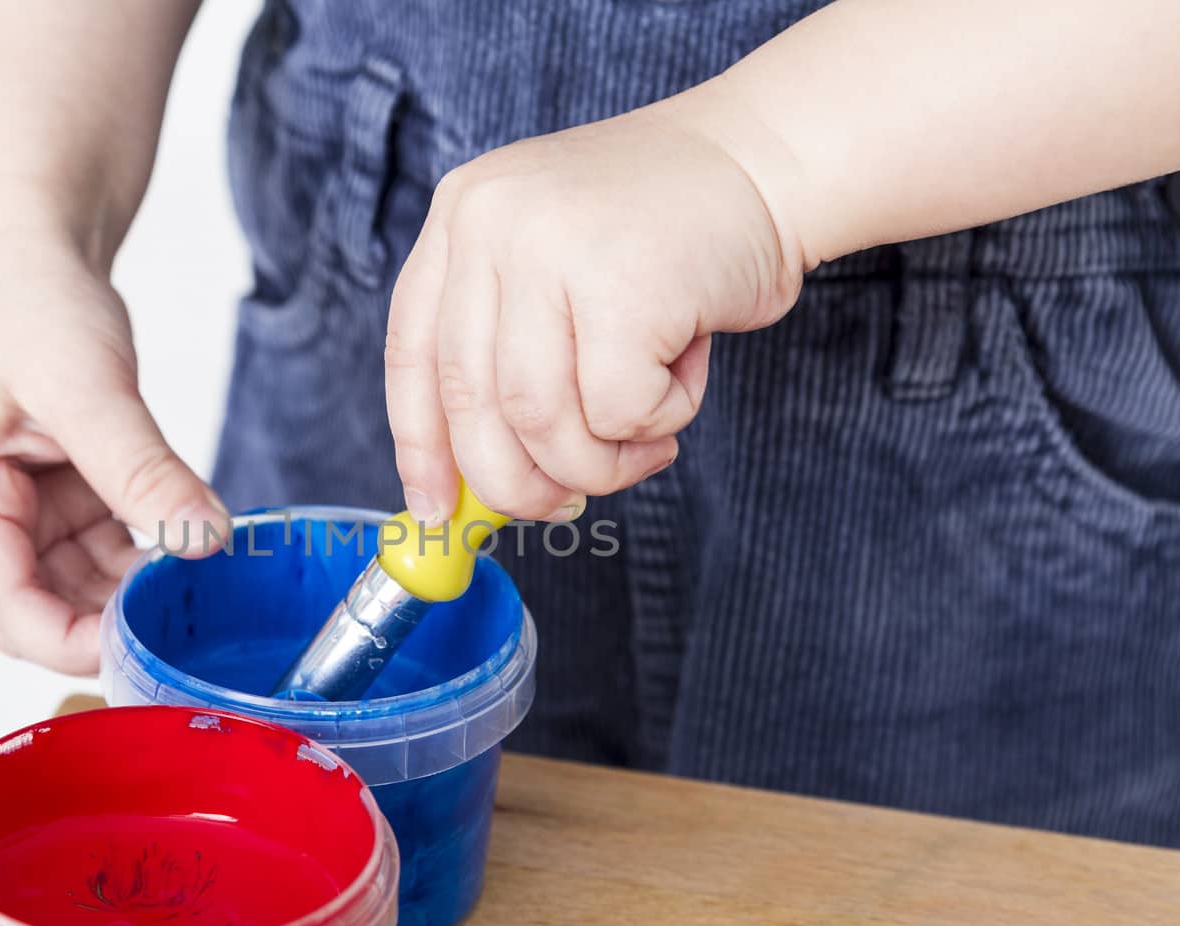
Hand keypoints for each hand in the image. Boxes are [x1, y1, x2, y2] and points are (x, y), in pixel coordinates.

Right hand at [0, 232, 226, 673]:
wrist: (33, 248)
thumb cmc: (31, 301)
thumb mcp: (88, 385)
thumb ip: (142, 468)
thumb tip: (206, 538)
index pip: (5, 608)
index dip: (76, 642)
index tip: (151, 652)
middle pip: (38, 612)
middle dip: (110, 623)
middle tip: (192, 629)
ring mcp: (13, 513)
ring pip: (77, 590)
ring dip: (133, 592)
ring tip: (202, 582)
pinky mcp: (52, 501)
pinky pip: (100, 554)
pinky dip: (143, 557)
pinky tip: (190, 547)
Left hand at [385, 95, 804, 521]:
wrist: (768, 161)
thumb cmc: (665, 239)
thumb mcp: (554, 269)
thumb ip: (505, 353)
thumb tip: (470, 486)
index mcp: (460, 217)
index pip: (412, 354)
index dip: (422, 446)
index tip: (438, 510)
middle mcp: (489, 222)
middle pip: (472, 403)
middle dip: (519, 481)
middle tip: (564, 502)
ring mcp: (550, 246)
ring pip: (541, 421)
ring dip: (600, 461)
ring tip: (647, 441)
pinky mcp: (620, 282)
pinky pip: (617, 411)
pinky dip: (656, 421)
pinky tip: (683, 378)